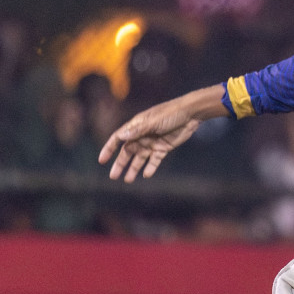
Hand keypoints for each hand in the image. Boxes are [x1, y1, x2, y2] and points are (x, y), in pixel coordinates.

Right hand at [98, 84, 226, 181]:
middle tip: (113, 176)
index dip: (109, 149)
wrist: (191, 114)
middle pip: (127, 152)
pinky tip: (146, 175)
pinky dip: (150, 168)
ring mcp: (152, 143)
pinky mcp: (163, 148)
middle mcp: (141, 136)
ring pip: (139, 158)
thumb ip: (138, 130)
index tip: (102, 160)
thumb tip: (121, 136)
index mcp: (136, 127)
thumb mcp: (153, 121)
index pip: (118, 139)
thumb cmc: (170, 113)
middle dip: (120, 164)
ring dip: (133, 169)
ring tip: (128, 180)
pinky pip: (154, 160)